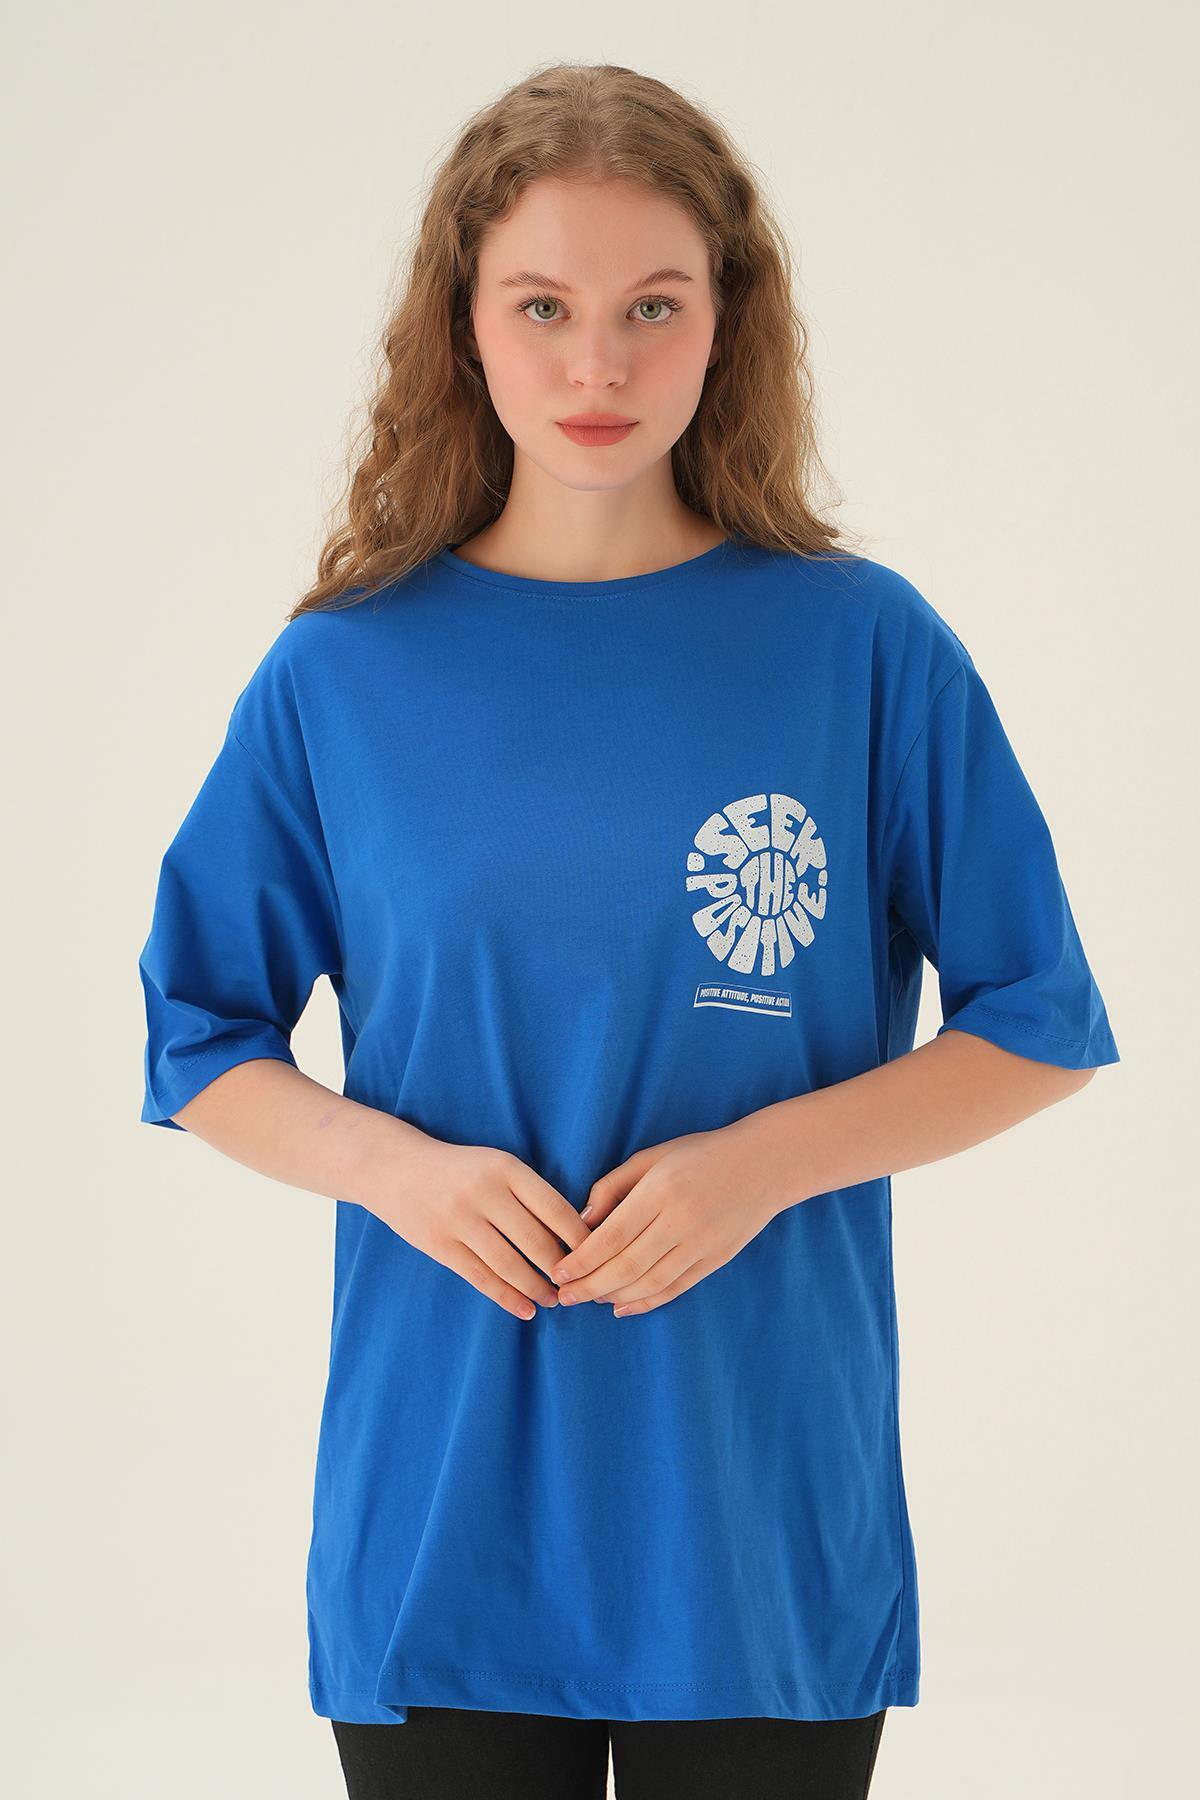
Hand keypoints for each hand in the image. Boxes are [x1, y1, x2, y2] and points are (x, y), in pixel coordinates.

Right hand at [362, 1135, 591, 1320]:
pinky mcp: (439, 1245)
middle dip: (561, 1269)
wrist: (396, 1167)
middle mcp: (484, 1192)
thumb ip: (529, 1194)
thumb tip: (574, 1234)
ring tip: (553, 1300)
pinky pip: (481, 1277)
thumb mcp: (496, 1165)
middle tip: (577, 1286)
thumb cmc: (460, 1170)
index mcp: (506, 1168)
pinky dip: (507, 1297)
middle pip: (536, 1241)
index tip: (597, 1256)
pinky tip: (525, 1309)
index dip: (580, 1238)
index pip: (556, 1209)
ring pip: (510, 1265)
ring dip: (537, 1288)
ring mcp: (459, 1220)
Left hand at [550, 1119, 788, 1315]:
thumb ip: (613, 1187)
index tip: (559, 1273)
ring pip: (650, 1283)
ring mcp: (702, 1244)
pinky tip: (623, 1307)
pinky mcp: (716, 1259)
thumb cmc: (700, 1154)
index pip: (612, 1237)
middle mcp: (682, 1221)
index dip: (582, 1261)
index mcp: (661, 1191)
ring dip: (615, 1297)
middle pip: (627, 1266)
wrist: (764, 1164)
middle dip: (590, 1286)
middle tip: (564, 1297)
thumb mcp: (651, 1157)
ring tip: (590, 1299)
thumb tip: (583, 1222)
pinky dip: (647, 1302)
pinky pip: (676, 1288)